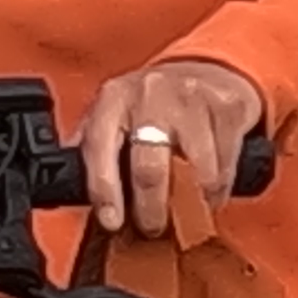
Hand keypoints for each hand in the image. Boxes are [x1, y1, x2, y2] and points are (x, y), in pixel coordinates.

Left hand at [76, 57, 268, 245]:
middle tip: (152, 228)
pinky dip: (217, 192)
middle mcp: (149, 95)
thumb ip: (94, 149)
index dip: (104, 191)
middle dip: (150, 210)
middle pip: (149, 168)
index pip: (100, 149)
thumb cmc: (152, 104)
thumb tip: (71, 190)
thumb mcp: (114, 113)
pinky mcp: (226, 110)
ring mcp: (191, 101)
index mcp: (112, 99)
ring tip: (185, 213)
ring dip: (191, 205)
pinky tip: (209, 193)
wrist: (208, 69)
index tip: (112, 222)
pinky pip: (224, 169)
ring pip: (194, 174)